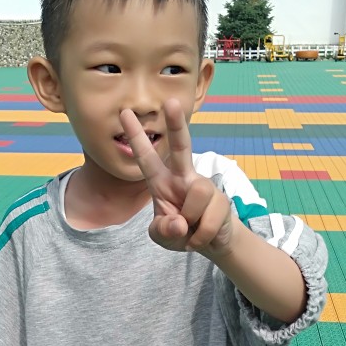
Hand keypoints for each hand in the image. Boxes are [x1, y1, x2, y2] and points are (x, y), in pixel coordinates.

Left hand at [120, 99, 234, 257]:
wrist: (212, 244)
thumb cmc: (182, 233)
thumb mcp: (162, 236)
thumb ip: (163, 231)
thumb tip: (180, 222)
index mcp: (162, 182)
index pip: (147, 158)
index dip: (136, 137)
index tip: (124, 113)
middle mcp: (184, 178)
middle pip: (181, 147)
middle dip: (177, 124)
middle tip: (171, 102)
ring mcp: (204, 186)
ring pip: (198, 193)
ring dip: (191, 220)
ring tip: (190, 232)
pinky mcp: (221, 199)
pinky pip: (209, 218)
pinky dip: (201, 236)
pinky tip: (201, 237)